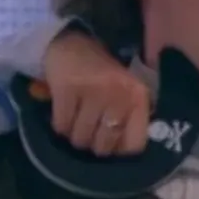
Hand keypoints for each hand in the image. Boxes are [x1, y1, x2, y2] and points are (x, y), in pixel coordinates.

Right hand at [37, 30, 150, 155]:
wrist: (70, 44)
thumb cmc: (101, 74)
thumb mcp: (125, 93)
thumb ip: (128, 119)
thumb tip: (120, 154)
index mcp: (138, 97)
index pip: (135, 143)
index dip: (120, 152)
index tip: (110, 148)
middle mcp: (119, 94)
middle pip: (104, 145)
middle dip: (93, 145)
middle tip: (88, 134)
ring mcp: (93, 91)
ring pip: (81, 138)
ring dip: (75, 137)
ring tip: (75, 123)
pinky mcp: (67, 89)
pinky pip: (62, 126)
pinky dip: (60, 127)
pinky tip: (63, 115)